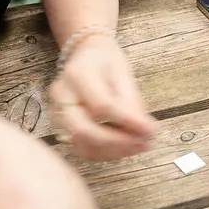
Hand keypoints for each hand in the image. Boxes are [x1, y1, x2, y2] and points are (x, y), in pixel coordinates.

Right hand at [49, 31, 157, 160]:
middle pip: (84, 129)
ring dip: (114, 151)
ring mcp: (57, 113)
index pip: (101, 105)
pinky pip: (82, 148)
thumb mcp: (123, 72)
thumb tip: (146, 130)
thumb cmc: (106, 61)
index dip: (127, 121)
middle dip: (118, 142)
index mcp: (77, 73)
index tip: (151, 130)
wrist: (85, 55)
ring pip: (82, 144)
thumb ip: (132, 102)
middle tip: (145, 143)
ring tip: (139, 146)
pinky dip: (106, 153)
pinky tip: (124, 147)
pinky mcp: (62, 127)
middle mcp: (62, 95)